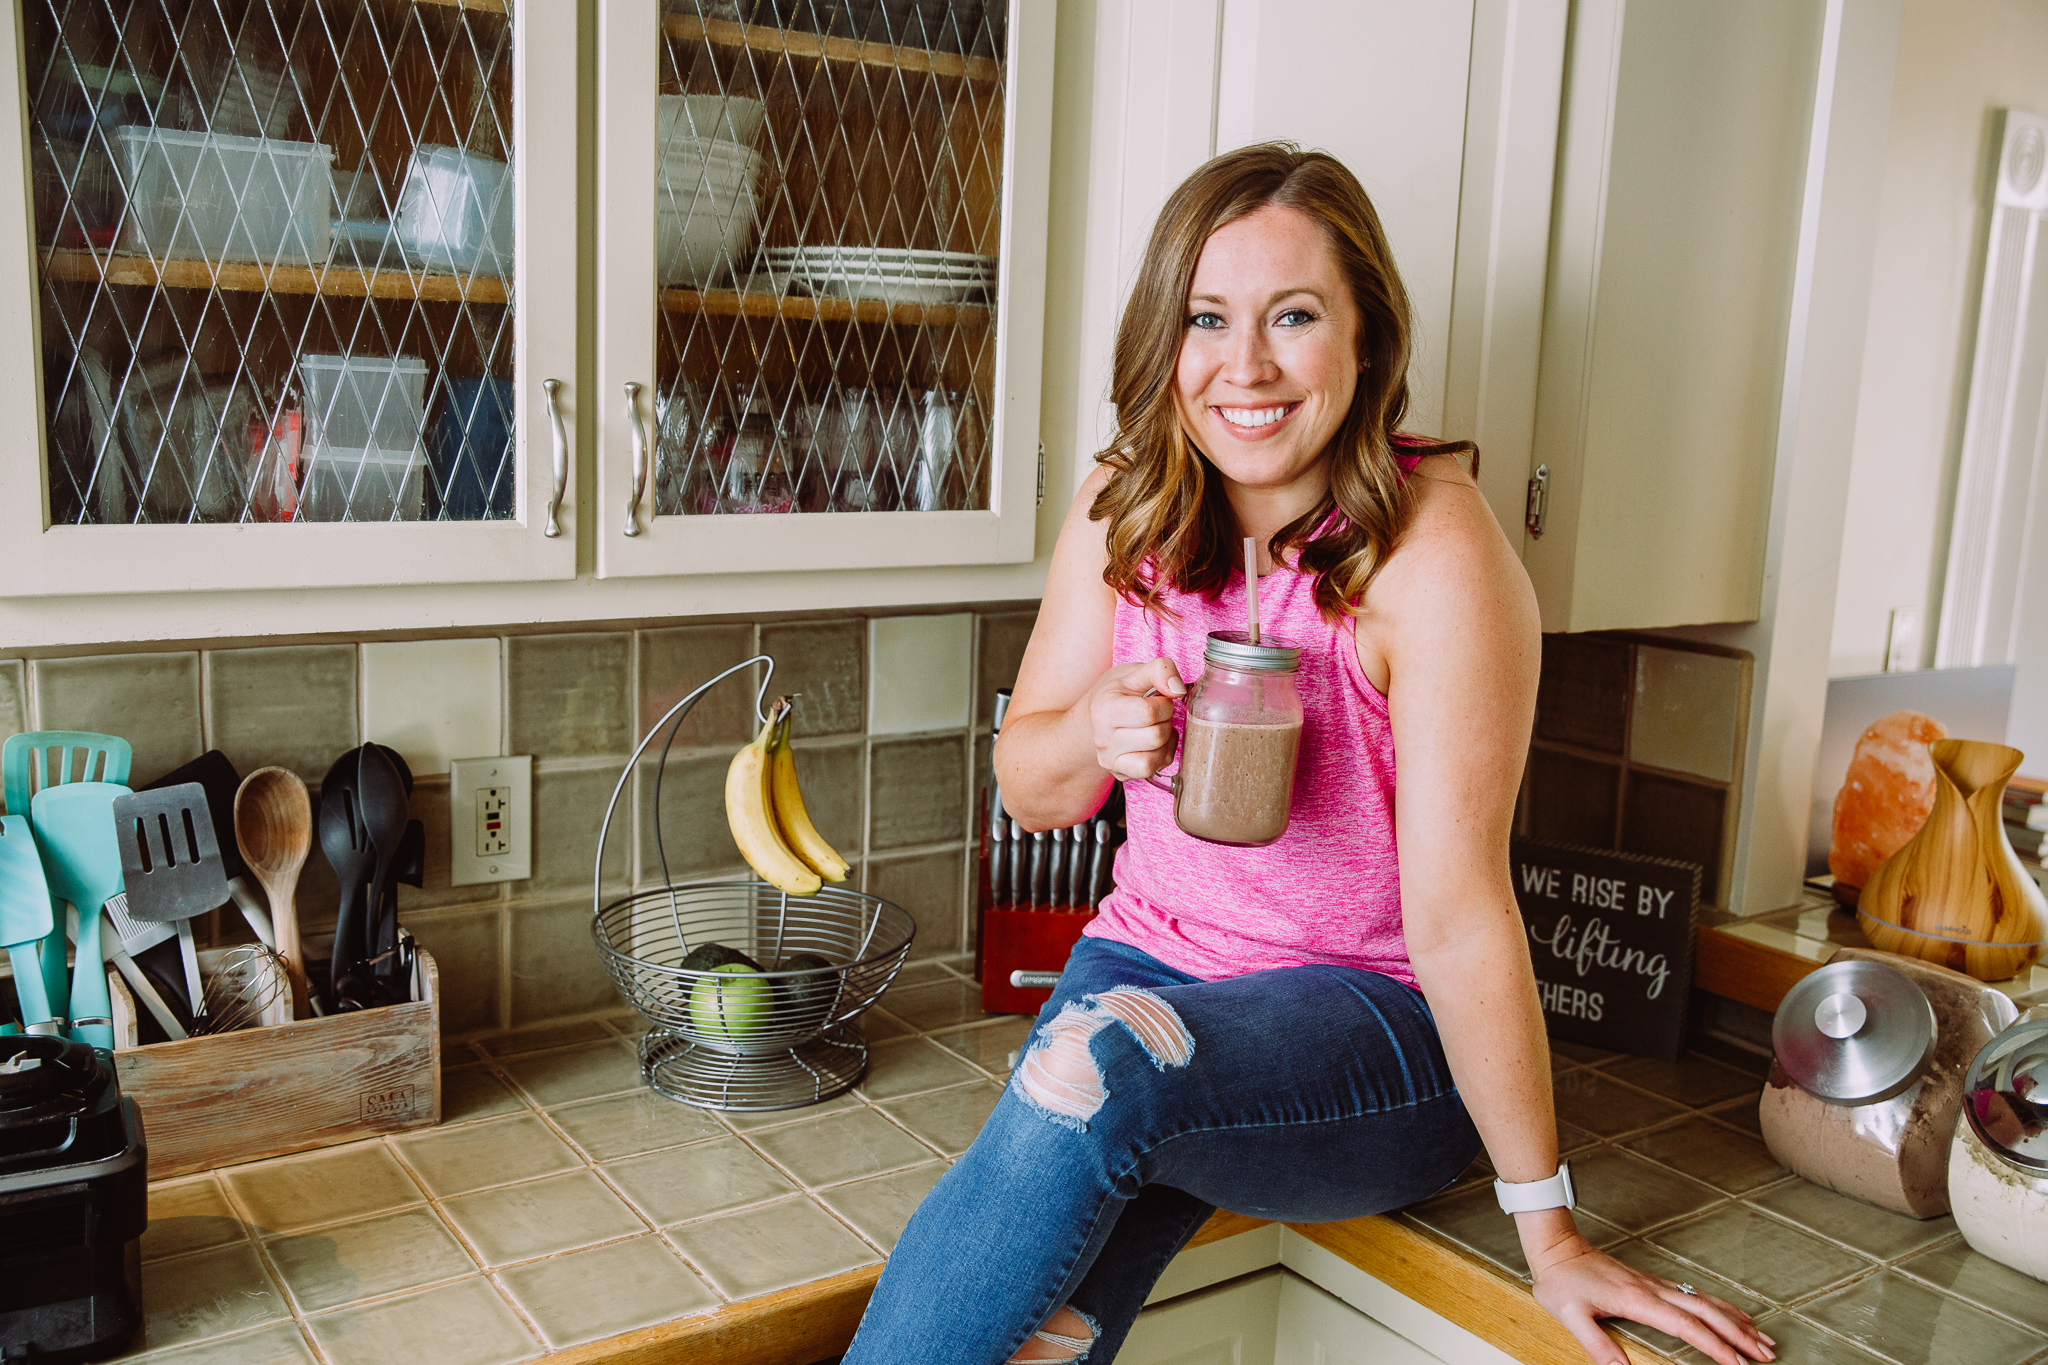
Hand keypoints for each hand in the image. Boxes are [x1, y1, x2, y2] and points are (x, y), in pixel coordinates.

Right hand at [1087, 657, 1184, 780]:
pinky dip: (1160, 757)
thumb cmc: (1121, 691)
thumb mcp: (1136, 672)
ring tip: (1155, 727)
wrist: (1100, 711)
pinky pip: (1150, 771)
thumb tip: (1179, 690)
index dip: (1163, 703)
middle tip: (1156, 714)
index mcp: (1104, 710)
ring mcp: (1109, 760)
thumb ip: (1160, 670)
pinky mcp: (1119, 773)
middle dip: (1165, 722)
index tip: (1157, 698)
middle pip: (1155, 737)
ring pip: (1154, 758)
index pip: (1148, 713)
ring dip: (1164, 741)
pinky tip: (1154, 744)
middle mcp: (1102, 739)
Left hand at [1529, 1235, 1773, 1364]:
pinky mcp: (1654, 1282)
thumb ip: (1596, 1345)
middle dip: (1739, 1335)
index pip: (1685, 1325)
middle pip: (1706, 1312)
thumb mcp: (1570, 1316)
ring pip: (1706, 1300)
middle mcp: (1653, 1289)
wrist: (1558, 1248)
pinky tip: (1733, 1314)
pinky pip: (1695, 1294)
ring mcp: (1656, 1283)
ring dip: (1736, 1320)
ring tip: (1764, 1339)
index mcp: (1636, 1299)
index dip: (1714, 1345)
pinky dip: (1721, 1306)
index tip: (1738, 1364)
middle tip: (1767, 1356)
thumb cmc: (1562, 1282)